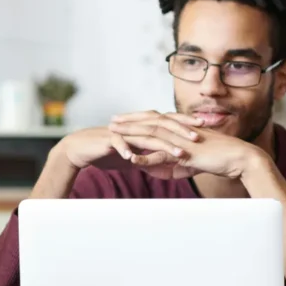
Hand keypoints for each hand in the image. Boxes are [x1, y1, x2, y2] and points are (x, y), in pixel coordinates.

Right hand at [55, 114, 201, 170]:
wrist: (80, 149)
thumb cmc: (106, 152)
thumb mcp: (131, 155)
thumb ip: (146, 156)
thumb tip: (162, 163)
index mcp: (142, 127)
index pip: (168, 122)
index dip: (186, 123)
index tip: (204, 128)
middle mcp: (135, 126)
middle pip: (162, 125)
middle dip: (181, 131)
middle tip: (198, 138)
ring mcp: (122, 131)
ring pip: (145, 135)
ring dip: (163, 145)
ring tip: (178, 153)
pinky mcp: (108, 139)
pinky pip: (119, 143)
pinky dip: (127, 150)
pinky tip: (135, 158)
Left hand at [107, 112, 264, 180]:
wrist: (239, 158)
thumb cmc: (219, 159)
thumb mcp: (192, 163)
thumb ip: (175, 166)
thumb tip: (162, 172)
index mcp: (181, 129)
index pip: (155, 120)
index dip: (138, 119)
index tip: (122, 119)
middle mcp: (180, 131)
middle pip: (149, 122)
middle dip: (129, 122)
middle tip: (111, 121)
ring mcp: (182, 140)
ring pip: (152, 135)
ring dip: (132, 135)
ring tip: (114, 135)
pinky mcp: (186, 153)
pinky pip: (163, 156)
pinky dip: (147, 158)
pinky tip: (132, 160)